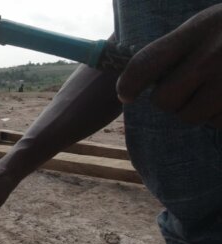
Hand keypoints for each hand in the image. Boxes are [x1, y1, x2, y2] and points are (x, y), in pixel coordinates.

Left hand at [116, 4, 221, 127]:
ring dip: (199, 110)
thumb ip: (178, 48)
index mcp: (199, 30)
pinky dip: (221, 117)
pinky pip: (218, 124)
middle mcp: (214, 56)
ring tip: (218, 90)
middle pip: (165, 100)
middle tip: (190, 88)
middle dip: (172, 99)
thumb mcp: (210, 25)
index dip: (129, 84)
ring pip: (191, 117)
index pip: (145, 64)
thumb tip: (134, 84)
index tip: (126, 94)